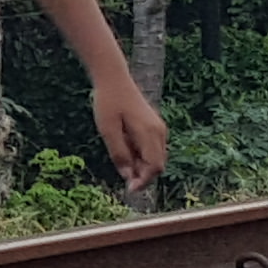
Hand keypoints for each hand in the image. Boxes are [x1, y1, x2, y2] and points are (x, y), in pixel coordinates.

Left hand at [91, 72, 170, 191]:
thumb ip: (119, 154)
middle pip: (158, 165)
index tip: (128, 189)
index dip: (143, 181)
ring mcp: (158, 128)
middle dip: (142, 175)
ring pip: (156, 158)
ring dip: (141, 165)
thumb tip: (128, 176)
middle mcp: (159, 131)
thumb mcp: (108, 131)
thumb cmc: (108, 103)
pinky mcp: (154, 126)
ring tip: (120, 153)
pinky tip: (125, 145)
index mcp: (149, 132)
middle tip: (121, 171)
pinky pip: (152, 148)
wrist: (113, 78)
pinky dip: (141, 155)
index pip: (154, 167)